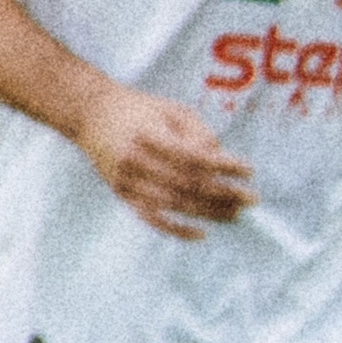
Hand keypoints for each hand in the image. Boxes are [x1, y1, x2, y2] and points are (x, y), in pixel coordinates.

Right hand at [76, 83, 253, 238]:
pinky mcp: (121, 195)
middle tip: (250, 199)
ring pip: (172, 203)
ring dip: (208, 212)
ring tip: (235, 215)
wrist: (90, 114)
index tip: (249, 170)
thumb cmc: (140, 109)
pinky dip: (176, 229)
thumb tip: (220, 161)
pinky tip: (201, 233)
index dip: (223, 166)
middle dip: (223, 193)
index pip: (192, 156)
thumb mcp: (172, 110)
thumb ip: (198, 133)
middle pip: (185, 183)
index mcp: (148, 135)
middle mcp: (135, 160)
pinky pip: (150, 218)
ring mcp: (126, 181)